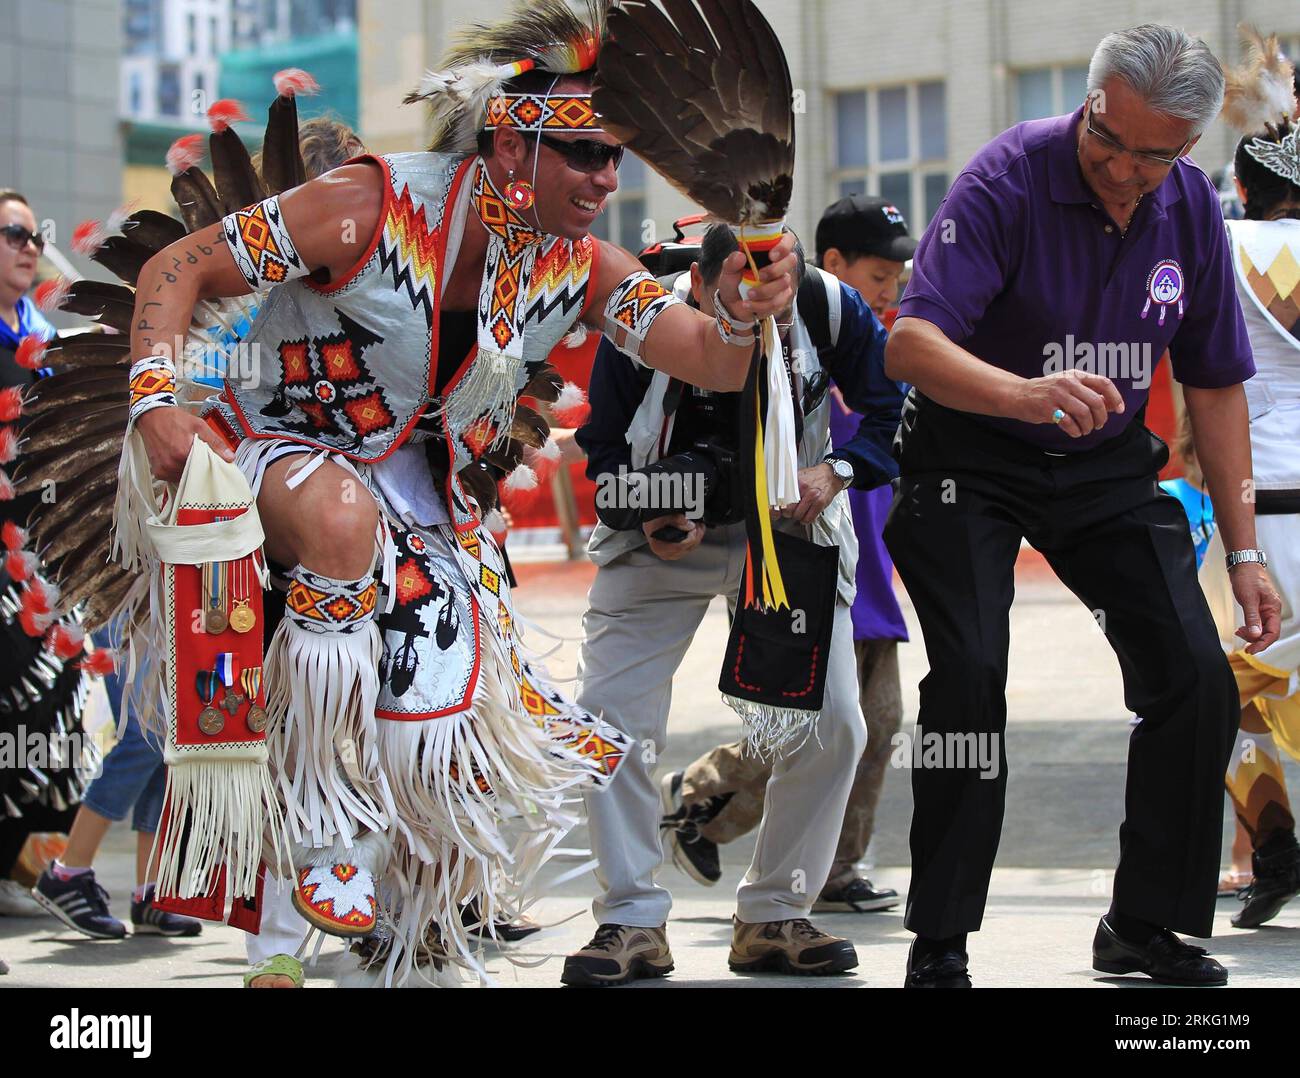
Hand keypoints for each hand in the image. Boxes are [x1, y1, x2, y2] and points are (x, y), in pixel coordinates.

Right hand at [137, 406, 235, 482]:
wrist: (152, 416)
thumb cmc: (174, 419)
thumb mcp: (199, 426)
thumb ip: (215, 442)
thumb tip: (230, 457)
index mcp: (183, 453)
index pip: (205, 469)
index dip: (210, 466)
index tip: (212, 461)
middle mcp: (171, 464)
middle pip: (194, 475)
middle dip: (200, 468)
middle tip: (199, 456)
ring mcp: (163, 469)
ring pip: (184, 477)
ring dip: (188, 470)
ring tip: (186, 456)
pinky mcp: (158, 471)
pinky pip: (173, 477)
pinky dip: (178, 471)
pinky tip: (178, 460)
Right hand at [642, 513, 704, 560]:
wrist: (650, 524)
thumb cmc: (653, 522)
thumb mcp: (661, 517)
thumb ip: (675, 519)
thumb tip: (689, 524)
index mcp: (659, 547)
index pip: (679, 547)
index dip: (690, 538)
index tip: (694, 528)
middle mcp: (664, 553)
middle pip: (686, 549)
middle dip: (696, 537)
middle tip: (700, 526)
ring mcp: (670, 554)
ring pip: (689, 549)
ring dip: (696, 538)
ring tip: (699, 527)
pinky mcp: (675, 552)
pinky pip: (688, 548)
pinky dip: (694, 540)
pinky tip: (696, 532)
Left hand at [716, 231, 797, 323]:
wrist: (732, 305)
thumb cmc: (733, 282)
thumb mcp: (728, 271)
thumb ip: (732, 262)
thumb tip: (740, 256)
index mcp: (768, 250)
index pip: (787, 239)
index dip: (784, 245)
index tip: (772, 255)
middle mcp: (779, 264)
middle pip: (791, 260)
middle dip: (776, 269)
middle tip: (760, 276)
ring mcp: (782, 281)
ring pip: (784, 283)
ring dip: (765, 291)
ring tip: (748, 294)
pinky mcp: (781, 298)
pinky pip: (777, 301)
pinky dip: (761, 305)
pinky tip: (749, 304)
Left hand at [777, 463, 843, 524]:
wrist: (830, 475)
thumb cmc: (814, 477)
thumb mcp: (797, 477)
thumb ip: (787, 486)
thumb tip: (775, 497)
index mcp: (794, 481)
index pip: (780, 498)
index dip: (776, 507)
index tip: (775, 510)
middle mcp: (803, 488)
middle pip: (787, 509)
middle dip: (787, 512)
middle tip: (789, 510)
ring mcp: (812, 496)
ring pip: (797, 515)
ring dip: (797, 516)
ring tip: (799, 512)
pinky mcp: (820, 503)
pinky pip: (808, 518)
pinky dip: (806, 520)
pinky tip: (806, 515)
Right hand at [1010, 369, 1124, 436]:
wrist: (1018, 394)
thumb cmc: (1046, 392)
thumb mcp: (1068, 386)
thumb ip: (1088, 393)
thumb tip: (1111, 404)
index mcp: (1076, 375)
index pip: (1104, 383)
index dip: (1115, 397)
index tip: (1120, 409)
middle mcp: (1068, 383)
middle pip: (1096, 401)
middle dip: (1101, 417)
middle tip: (1099, 425)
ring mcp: (1057, 395)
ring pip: (1084, 413)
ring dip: (1088, 426)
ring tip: (1085, 430)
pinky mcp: (1048, 409)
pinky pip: (1069, 423)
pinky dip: (1076, 431)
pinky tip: (1075, 432)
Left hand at [1230, 562, 1281, 653]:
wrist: (1243, 564)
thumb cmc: (1247, 577)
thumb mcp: (1248, 598)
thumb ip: (1252, 617)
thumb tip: (1254, 635)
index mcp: (1273, 608)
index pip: (1273, 632)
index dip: (1263, 643)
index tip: (1251, 650)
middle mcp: (1272, 609)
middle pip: (1269, 632)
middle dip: (1257, 640)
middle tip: (1244, 646)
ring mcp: (1265, 608)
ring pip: (1263, 628)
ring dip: (1252, 634)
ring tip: (1239, 633)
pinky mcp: (1258, 607)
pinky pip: (1257, 622)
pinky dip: (1250, 627)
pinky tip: (1242, 629)